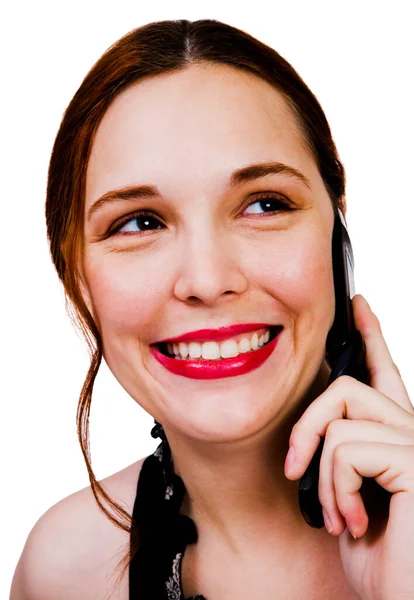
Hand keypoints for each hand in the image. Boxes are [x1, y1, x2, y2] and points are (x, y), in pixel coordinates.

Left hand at [284, 294, 413, 599]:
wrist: (400, 599)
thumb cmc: (380, 559)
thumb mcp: (347, 495)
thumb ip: (341, 454)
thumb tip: (319, 429)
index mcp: (396, 438)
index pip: (382, 374)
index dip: (370, 336)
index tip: (356, 306)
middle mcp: (412, 433)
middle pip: (345, 387)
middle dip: (306, 426)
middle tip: (295, 470)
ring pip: (339, 420)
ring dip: (323, 477)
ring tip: (340, 515)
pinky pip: (347, 448)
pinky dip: (336, 489)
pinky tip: (354, 521)